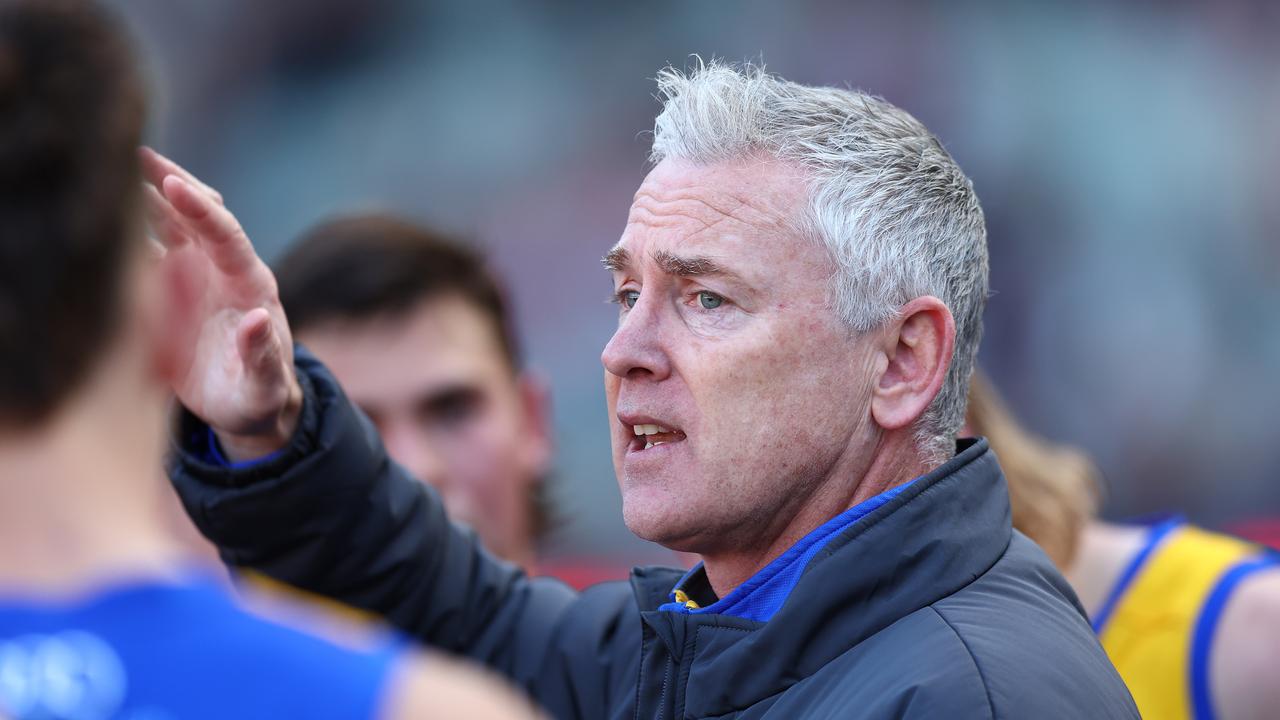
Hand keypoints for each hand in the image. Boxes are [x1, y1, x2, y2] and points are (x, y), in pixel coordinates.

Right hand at [141, 147, 301, 460]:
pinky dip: (128, 234)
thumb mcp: (265, 385)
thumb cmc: (260, 393)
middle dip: (171, 182)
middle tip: (137, 154)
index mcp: (251, 285)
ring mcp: (196, 275)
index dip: (200, 209)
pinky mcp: (173, 288)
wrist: (248, 402)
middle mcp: (223, 270)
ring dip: (144, 200)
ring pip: (169, 226)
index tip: (172, 182)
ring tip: (113, 174)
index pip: (226, 236)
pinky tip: (104, 220)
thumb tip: (258, 319)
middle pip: (196, 216)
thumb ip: (262, 356)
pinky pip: (148, 252)